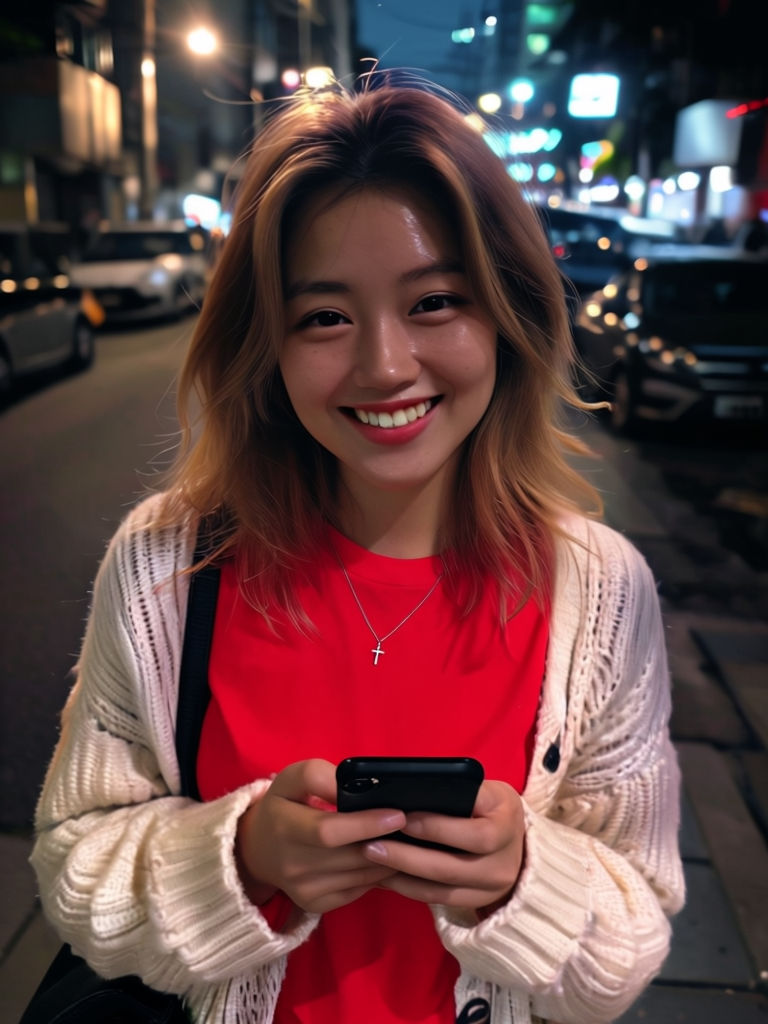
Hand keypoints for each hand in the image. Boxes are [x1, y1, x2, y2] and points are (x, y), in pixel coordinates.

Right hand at [235, 759, 406, 913]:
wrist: (258, 849)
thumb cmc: (283, 805)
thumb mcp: (293, 778)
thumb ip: (319, 776)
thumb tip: (349, 787)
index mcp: (284, 827)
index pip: (329, 831)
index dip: (365, 824)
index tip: (397, 814)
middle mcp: (292, 865)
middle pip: (351, 856)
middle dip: (387, 841)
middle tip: (413, 826)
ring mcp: (304, 890)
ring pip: (360, 875)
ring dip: (390, 859)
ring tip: (409, 840)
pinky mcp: (316, 905)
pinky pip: (358, 889)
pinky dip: (378, 874)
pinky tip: (390, 858)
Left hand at [362, 780, 524, 913]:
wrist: (518, 842)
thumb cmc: (492, 807)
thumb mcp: (485, 791)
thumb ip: (459, 792)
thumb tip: (411, 791)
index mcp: (507, 826)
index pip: (475, 835)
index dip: (437, 829)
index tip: (403, 819)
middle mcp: (504, 864)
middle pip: (451, 868)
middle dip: (407, 857)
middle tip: (372, 845)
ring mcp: (491, 888)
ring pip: (441, 889)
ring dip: (402, 876)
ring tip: (372, 861)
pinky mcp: (475, 902)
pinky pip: (438, 900)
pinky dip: (410, 889)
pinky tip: (385, 876)